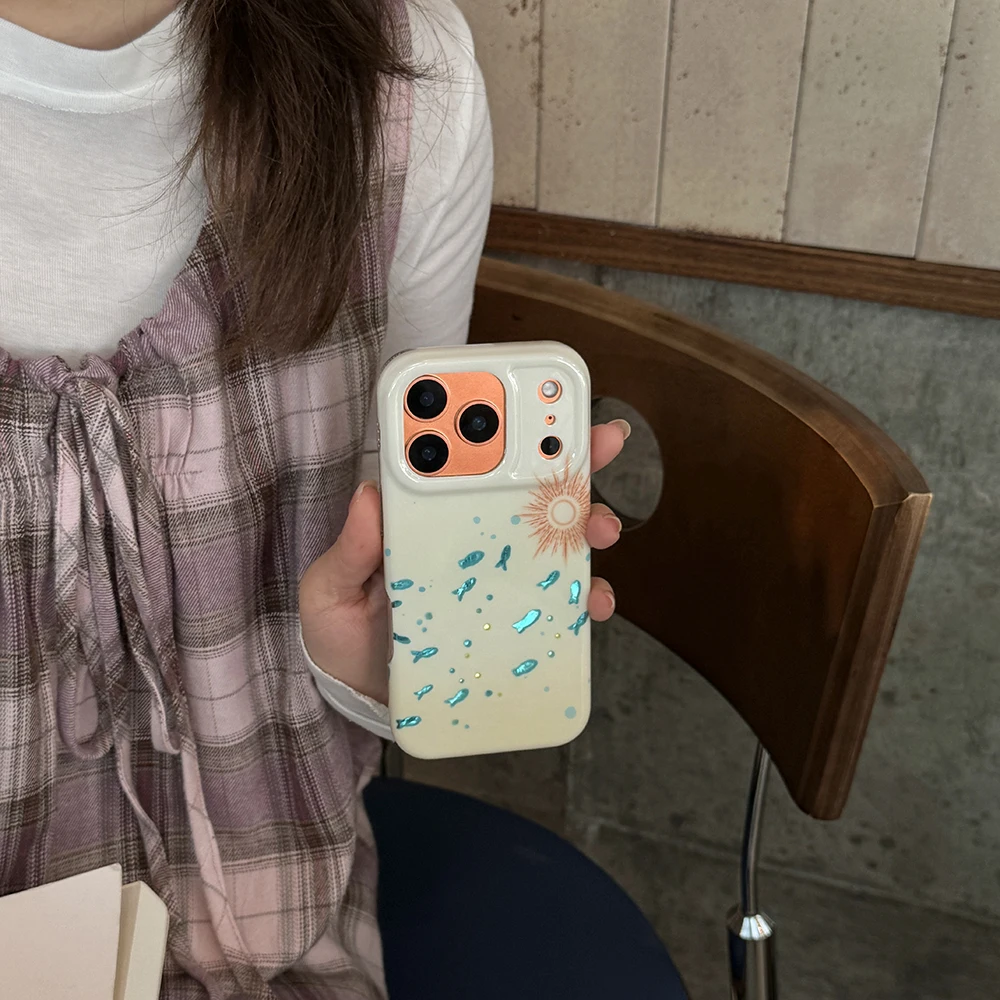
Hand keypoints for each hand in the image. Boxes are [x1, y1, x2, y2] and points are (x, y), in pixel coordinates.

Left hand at [299, 420, 630, 704]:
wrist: (362, 695)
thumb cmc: (343, 630)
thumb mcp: (329, 588)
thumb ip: (348, 550)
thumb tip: (367, 496)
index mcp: (429, 516)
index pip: (467, 461)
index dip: (501, 425)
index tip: (532, 398)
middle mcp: (473, 537)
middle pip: (529, 488)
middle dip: (572, 456)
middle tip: (600, 441)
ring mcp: (500, 578)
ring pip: (556, 538)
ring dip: (587, 522)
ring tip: (598, 527)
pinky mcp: (517, 622)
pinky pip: (561, 603)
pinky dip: (586, 596)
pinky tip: (593, 599)